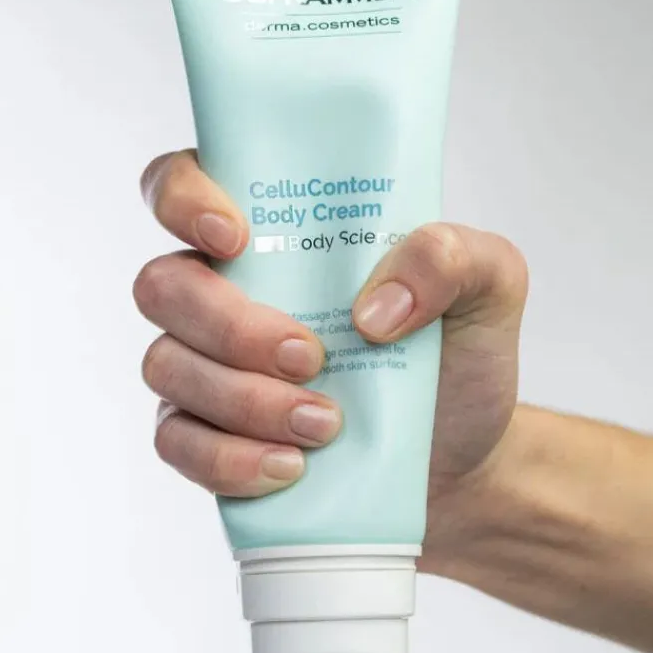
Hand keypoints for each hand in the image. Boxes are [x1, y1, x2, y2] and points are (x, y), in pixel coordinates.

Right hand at [133, 150, 529, 567]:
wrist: (458, 462)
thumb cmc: (456, 360)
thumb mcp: (488, 288)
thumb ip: (452, 257)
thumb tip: (373, 307)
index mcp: (275, 234)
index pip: (182, 185)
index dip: (186, 201)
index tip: (237, 239)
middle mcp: (222, 293)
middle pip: (163, 284)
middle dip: (231, 326)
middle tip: (310, 357)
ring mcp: (204, 366)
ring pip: (165, 365)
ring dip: (243, 399)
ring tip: (324, 425)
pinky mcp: (204, 435)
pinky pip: (176, 443)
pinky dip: (229, 458)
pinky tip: (290, 467)